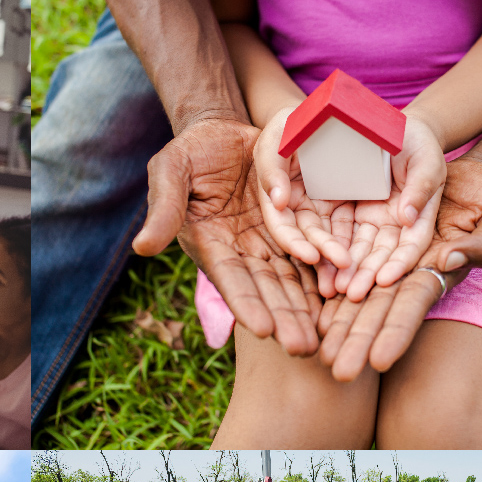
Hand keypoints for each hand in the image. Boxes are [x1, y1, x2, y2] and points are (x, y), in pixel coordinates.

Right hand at [132, 117, 321, 355]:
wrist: (221, 132)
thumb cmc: (189, 151)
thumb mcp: (170, 171)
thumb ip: (162, 209)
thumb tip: (142, 248)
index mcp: (209, 244)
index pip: (231, 279)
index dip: (246, 304)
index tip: (264, 330)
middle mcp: (239, 252)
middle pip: (265, 290)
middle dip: (284, 319)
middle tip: (303, 348)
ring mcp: (265, 243)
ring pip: (290, 281)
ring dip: (305, 310)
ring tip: (323, 339)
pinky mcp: (287, 230)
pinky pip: (309, 258)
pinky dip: (322, 279)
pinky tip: (340, 301)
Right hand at [254, 104, 353, 277]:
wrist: (329, 108)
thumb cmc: (297, 117)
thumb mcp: (279, 131)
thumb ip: (271, 165)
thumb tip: (279, 202)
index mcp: (276, 193)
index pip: (281, 225)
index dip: (292, 242)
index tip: (310, 256)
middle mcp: (295, 206)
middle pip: (306, 237)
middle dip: (322, 255)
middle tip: (343, 266)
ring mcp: (319, 207)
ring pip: (328, 238)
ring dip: (338, 256)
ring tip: (354, 270)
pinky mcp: (340, 205)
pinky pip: (347, 228)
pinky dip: (354, 243)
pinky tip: (367, 258)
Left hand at [314, 153, 481, 380]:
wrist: (464, 173)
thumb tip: (448, 259)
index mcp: (439, 269)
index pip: (413, 304)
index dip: (396, 331)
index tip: (378, 362)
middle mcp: (409, 272)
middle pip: (379, 309)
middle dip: (359, 341)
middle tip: (338, 373)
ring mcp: (387, 259)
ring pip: (357, 294)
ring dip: (339, 324)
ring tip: (319, 355)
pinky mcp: (369, 240)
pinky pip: (345, 266)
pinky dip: (330, 289)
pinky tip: (314, 316)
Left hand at [329, 115, 445, 299]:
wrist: (389, 129)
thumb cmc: (416, 142)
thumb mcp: (426, 159)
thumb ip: (421, 186)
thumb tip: (407, 217)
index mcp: (418, 216)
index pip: (412, 244)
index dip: (400, 263)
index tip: (386, 280)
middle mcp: (393, 225)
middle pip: (381, 255)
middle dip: (367, 275)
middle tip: (352, 294)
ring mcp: (369, 221)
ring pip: (357, 250)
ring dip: (346, 271)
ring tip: (334, 290)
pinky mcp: (346, 213)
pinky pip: (335, 234)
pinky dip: (328, 251)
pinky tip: (317, 267)